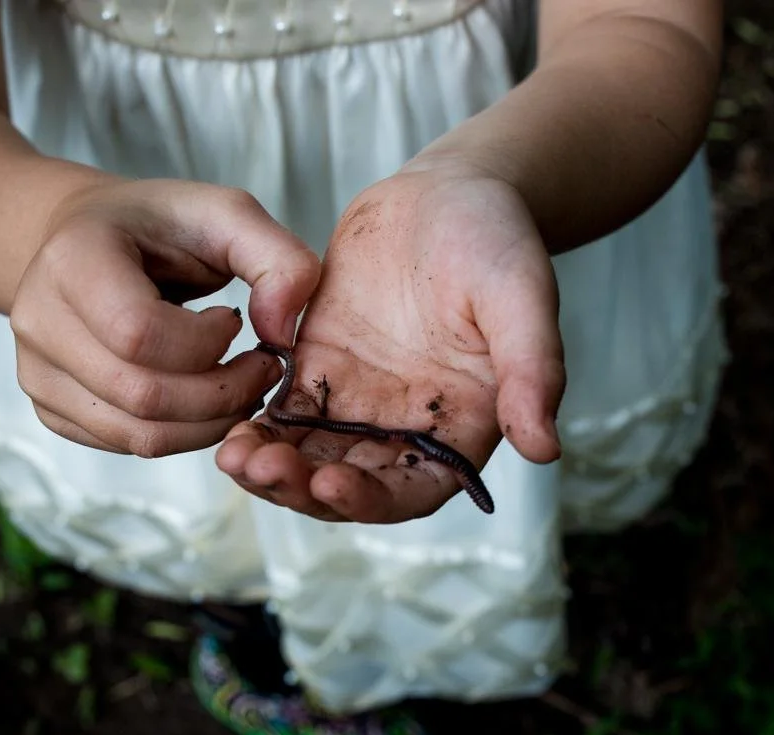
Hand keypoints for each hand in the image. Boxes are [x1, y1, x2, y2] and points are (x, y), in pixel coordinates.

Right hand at [9, 179, 320, 456]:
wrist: (90, 239)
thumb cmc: (160, 227)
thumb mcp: (227, 215)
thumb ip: (278, 260)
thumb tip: (283, 334)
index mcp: (72, 258)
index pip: (139, 334)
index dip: (206, 344)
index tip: (233, 320)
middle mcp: (39, 318)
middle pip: (142, 396)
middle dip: (222, 394)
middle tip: (258, 368)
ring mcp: (37, 370)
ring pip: (138, 435)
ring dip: (209, 423)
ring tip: (236, 384)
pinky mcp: (50, 407)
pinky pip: (128, 446)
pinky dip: (182, 433)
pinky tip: (198, 395)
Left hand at [216, 165, 564, 521]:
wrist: (448, 193)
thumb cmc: (498, 242)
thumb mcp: (522, 298)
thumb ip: (533, 371)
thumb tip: (546, 450)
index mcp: (458, 428)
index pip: (411, 492)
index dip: (370, 501)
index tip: (330, 484)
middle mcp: (404, 429)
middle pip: (348, 486)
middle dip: (301, 489)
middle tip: (259, 468)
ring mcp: (357, 404)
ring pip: (307, 459)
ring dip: (270, 469)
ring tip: (232, 457)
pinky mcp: (316, 371)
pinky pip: (280, 417)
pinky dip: (254, 431)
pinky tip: (226, 429)